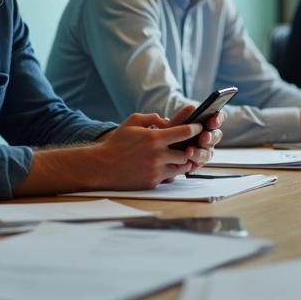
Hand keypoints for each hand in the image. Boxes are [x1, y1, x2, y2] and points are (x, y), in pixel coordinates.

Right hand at [91, 112, 211, 189]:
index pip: (185, 132)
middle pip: (187, 152)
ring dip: (182, 161)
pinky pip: (170, 177)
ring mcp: (156, 170)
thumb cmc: (117, 143)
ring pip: (181, 167)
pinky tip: (168, 166)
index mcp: (154, 137)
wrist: (101, 166)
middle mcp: (157, 154)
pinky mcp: (153, 182)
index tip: (199, 127)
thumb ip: (153, 117)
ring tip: (180, 156)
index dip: (195, 129)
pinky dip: (171, 172)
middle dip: (189, 148)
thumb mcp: (132, 122)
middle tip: (191, 145)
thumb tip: (168, 120)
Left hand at [164, 104, 223, 175]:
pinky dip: (193, 161)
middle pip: (216, 136)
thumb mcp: (173, 125)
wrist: (157, 151)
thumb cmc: (168, 135)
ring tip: (189, 151)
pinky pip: (199, 164)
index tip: (213, 121)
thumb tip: (192, 108)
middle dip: (211, 137)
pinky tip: (186, 159)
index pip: (217, 119)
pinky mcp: (197, 163)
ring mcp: (204, 151)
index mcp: (205, 124)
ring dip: (200, 152)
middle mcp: (208, 137)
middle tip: (204, 137)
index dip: (218, 119)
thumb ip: (183, 117)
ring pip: (208, 153)